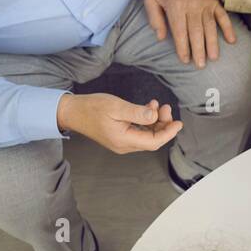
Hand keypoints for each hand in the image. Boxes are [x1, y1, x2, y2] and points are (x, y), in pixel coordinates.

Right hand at [57, 93, 182, 153]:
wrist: (72, 111)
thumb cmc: (91, 108)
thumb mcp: (116, 107)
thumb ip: (137, 113)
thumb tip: (155, 116)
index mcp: (123, 140)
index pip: (154, 142)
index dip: (168, 133)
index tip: (178, 123)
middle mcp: (124, 145)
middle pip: (152, 139)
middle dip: (163, 124)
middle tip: (166, 107)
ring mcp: (122, 142)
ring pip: (147, 135)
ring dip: (156, 122)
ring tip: (158, 105)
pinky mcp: (120, 136)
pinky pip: (139, 132)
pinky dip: (147, 122)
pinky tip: (148, 108)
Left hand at [142, 0, 236, 68]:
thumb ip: (154, 17)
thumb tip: (160, 37)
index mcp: (175, 6)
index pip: (180, 32)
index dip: (183, 47)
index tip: (185, 60)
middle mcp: (192, 6)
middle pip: (196, 32)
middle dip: (198, 50)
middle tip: (200, 65)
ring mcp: (205, 4)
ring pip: (210, 27)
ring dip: (213, 44)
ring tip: (213, 58)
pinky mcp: (214, 1)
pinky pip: (223, 16)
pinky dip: (228, 28)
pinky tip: (232, 41)